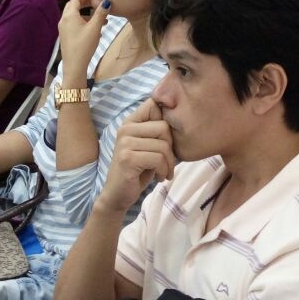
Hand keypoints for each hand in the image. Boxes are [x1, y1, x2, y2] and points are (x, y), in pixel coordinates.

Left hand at [58, 0, 110, 84]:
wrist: (74, 65)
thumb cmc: (84, 45)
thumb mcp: (95, 28)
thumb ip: (100, 14)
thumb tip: (106, 2)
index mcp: (69, 16)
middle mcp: (64, 20)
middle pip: (73, 7)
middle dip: (84, 3)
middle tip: (95, 2)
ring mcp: (64, 29)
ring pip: (75, 17)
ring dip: (86, 15)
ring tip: (101, 18)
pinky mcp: (66, 37)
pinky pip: (74, 25)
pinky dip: (84, 22)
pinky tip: (95, 30)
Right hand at [95, 99, 174, 214]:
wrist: (118, 196)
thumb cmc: (139, 171)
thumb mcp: (149, 148)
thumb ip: (158, 132)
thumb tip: (180, 114)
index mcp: (130, 122)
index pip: (154, 104)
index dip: (167, 118)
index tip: (167, 138)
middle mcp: (125, 128)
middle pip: (164, 126)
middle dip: (171, 148)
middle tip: (167, 163)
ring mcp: (125, 143)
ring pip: (163, 145)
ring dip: (168, 163)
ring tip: (163, 172)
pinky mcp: (127, 158)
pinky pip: (158, 158)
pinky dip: (163, 171)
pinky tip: (158, 178)